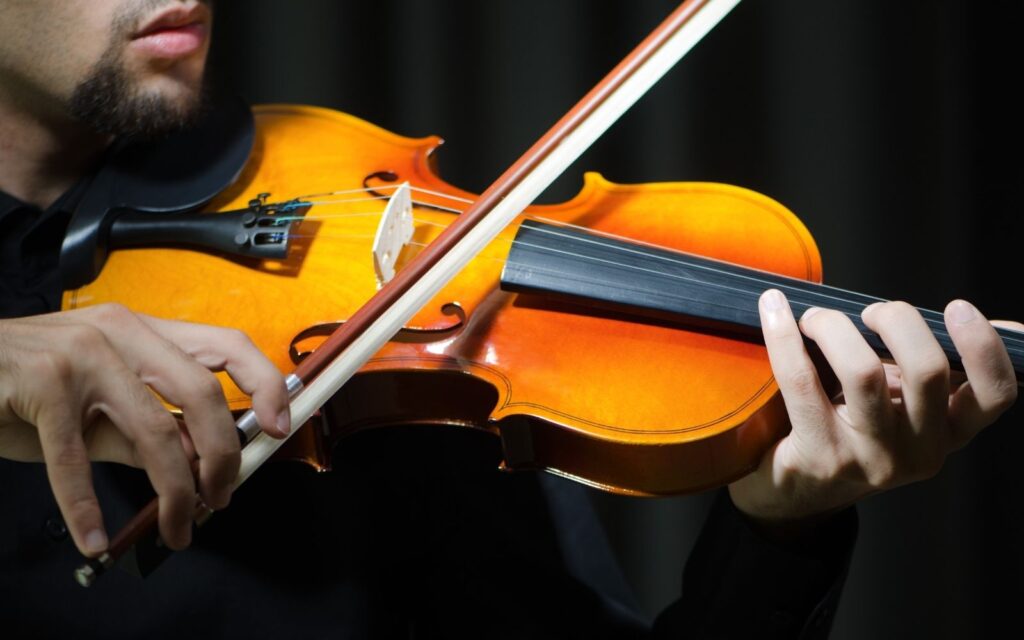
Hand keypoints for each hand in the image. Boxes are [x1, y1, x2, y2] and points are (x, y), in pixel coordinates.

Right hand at [0, 304, 289, 556]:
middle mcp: (121, 332)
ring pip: (154, 431)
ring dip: (174, 492)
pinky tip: (95, 538)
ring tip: (178, 527)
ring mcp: (82, 354)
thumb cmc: (25, 384)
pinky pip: (76, 459)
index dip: (264, 383)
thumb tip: (202, 462)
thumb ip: (151, 428)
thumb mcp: (99, 404)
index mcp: (144, 330)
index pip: (225, 345)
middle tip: (224, 495)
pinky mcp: (41, 383)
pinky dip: (86, 507)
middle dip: (223, 454)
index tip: (279, 426)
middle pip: (202, 392)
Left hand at [728, 289, 1018, 535]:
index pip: (994, 395)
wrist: (796, 490)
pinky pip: (801, 382)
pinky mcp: (821, 457)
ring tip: (815, 318)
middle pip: (927, 369)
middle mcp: (920, 451)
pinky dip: (784, 337)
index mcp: (950, 432)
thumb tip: (994, 321)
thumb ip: (934, 367)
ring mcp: (870, 459)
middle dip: (896, 320)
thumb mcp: (905, 405)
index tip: (957, 307)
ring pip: (864, 371)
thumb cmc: (852, 429)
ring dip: (835, 326)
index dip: (984, 347)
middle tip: (868, 312)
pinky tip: (773, 311)